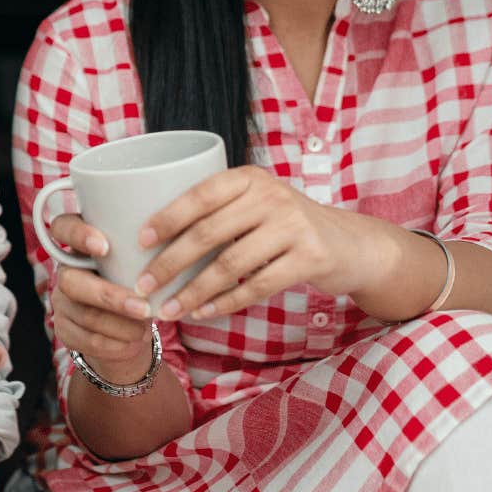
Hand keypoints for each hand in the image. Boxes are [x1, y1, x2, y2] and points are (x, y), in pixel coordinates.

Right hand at [44, 215, 154, 384]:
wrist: (131, 327)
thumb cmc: (140, 283)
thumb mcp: (141, 262)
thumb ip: (143, 252)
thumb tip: (171, 251)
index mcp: (81, 244)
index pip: (63, 228)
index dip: (77, 235)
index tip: (104, 248)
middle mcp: (65, 271)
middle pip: (71, 281)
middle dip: (110, 297)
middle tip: (143, 308)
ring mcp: (61, 302)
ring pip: (84, 314)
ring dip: (119, 325)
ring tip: (145, 329)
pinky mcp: (64, 330)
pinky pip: (86, 339)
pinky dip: (114, 344)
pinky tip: (133, 343)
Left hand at [136, 165, 382, 321]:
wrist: (351, 244)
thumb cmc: (286, 225)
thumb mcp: (257, 204)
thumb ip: (220, 211)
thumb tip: (153, 237)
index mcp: (249, 178)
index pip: (200, 195)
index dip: (167, 218)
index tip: (139, 241)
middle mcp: (271, 196)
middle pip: (208, 233)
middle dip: (169, 264)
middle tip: (143, 287)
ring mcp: (294, 226)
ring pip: (229, 265)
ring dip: (192, 292)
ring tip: (167, 310)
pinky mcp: (310, 258)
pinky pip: (256, 286)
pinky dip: (225, 303)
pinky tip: (202, 313)